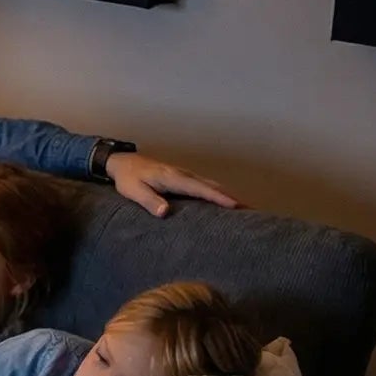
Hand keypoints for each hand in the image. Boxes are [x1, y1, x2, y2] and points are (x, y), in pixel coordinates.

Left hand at [107, 151, 240, 218]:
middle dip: (231, 197)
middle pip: (212, 186)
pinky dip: (218, 192)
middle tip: (251, 210)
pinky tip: (225, 201)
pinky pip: (205, 185)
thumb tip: (164, 212)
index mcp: (173, 178)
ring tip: (245, 208)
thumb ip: (149, 200)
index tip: (235, 205)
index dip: (217, 197)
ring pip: (211, 185)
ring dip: (228, 195)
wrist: (124, 163)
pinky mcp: (184, 178)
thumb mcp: (133, 191)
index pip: (200, 189)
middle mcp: (183, 175)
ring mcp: (185, 175)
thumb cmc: (128, 179)